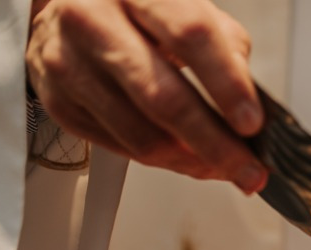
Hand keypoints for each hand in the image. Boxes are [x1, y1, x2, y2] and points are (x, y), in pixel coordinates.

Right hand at [27, 0, 268, 192]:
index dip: (226, 84)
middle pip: (163, 97)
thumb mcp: (185, 8)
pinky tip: (184, 157)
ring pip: (141, 134)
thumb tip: (250, 104)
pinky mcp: (58, 100)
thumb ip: (225, 47)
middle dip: (215, 145)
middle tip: (248, 171)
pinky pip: (120, 148)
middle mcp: (93, 17)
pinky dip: (161, 161)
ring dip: (190, 162)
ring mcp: (69, 61)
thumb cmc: (137, 11)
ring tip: (222, 168)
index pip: (190, 34)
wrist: (68, 9)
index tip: (252, 124)